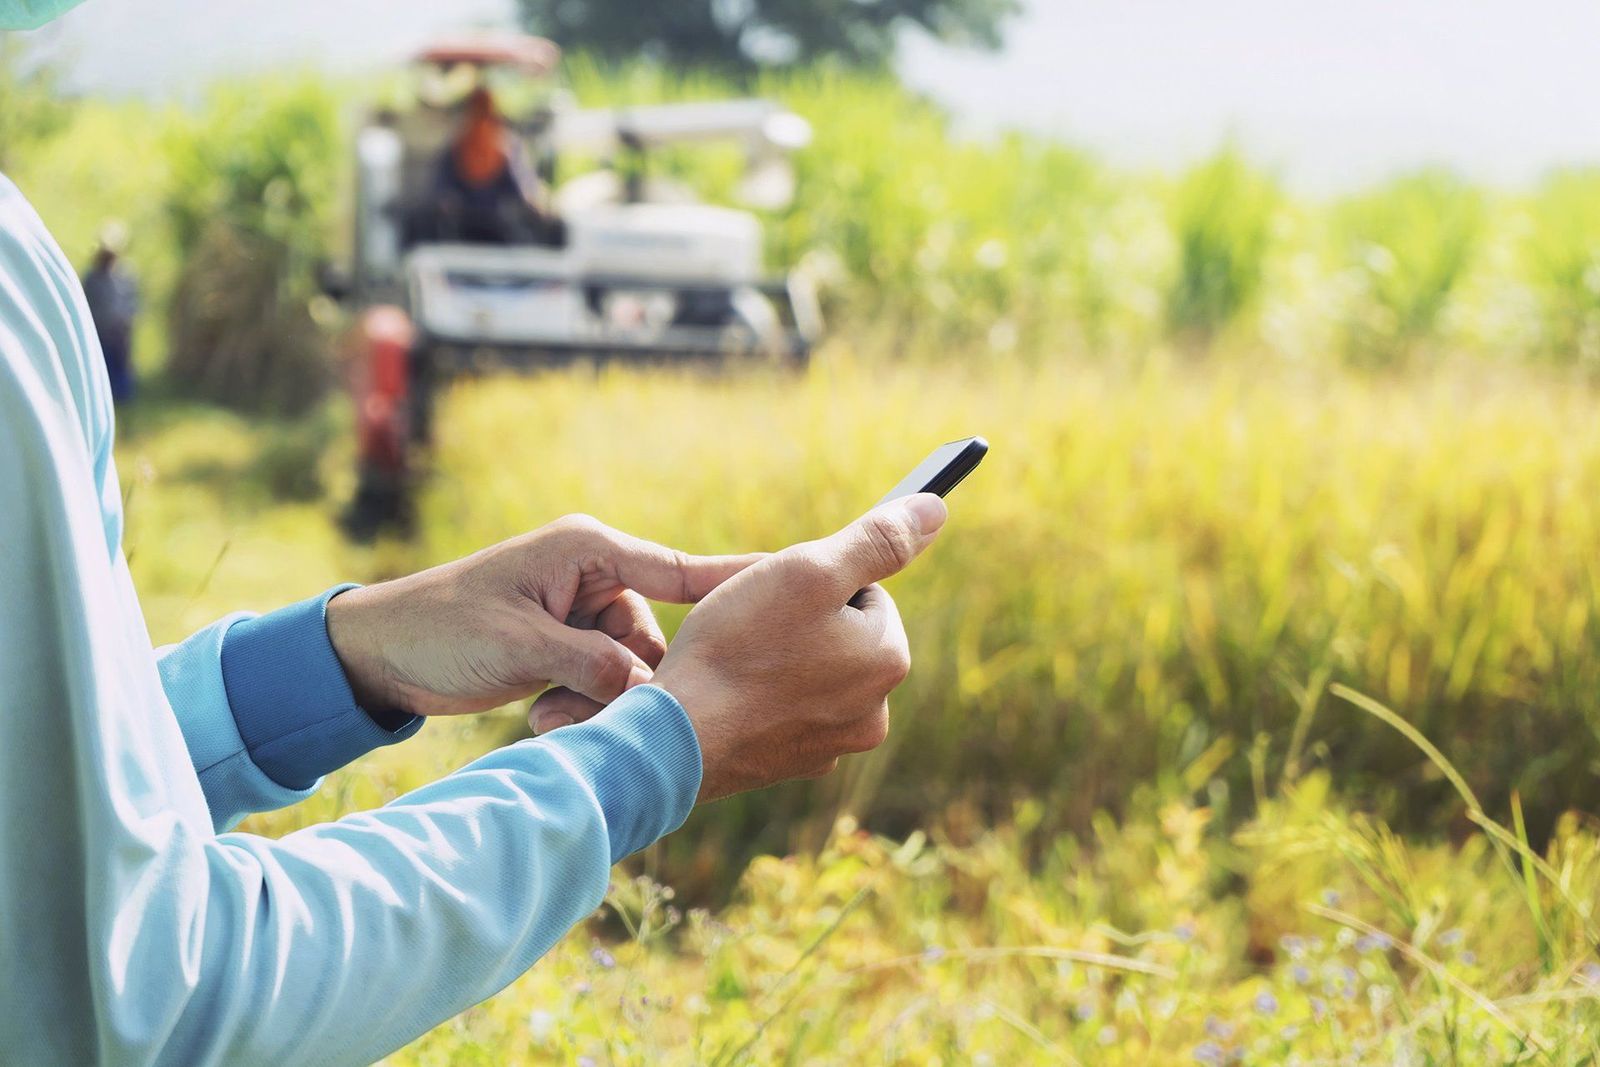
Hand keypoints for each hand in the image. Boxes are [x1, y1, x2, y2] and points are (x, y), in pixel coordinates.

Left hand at [325, 515, 762, 719]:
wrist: (378, 653)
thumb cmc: (441, 629)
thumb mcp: (519, 644)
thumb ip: (591, 665)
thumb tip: (651, 696)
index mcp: (589, 550)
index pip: (682, 569)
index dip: (737, 586)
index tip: (793, 592)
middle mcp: (595, 576)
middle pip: (660, 635)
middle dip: (636, 679)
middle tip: (591, 705)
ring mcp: (583, 614)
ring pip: (635, 667)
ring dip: (604, 698)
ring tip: (547, 711)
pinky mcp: (570, 647)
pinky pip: (607, 681)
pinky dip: (587, 704)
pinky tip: (544, 712)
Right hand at [650, 493, 947, 801]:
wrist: (675, 739)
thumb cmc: (738, 648)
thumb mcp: (810, 571)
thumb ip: (878, 540)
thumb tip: (934, 509)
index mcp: (888, 661)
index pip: (865, 592)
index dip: (816, 583)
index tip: (777, 596)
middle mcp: (874, 713)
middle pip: (841, 635)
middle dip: (801, 622)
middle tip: (751, 627)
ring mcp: (832, 745)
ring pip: (811, 672)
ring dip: (780, 659)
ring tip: (737, 660)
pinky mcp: (791, 765)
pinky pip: (783, 711)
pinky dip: (760, 697)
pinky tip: (729, 694)